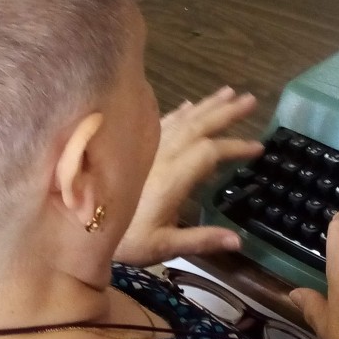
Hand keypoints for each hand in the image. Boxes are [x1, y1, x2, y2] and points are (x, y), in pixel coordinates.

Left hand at [114, 87, 262, 265]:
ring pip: (181, 119)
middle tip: (251, 100)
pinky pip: (162, 123)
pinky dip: (180, 112)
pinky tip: (191, 104)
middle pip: (197, 126)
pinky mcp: (135, 149)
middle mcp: (159, 156)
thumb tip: (238, 240)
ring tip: (229, 92)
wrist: (79, 231)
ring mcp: (147, 149)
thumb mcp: (163, 247)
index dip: (234, 146)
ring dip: (207, 105)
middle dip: (225, 112)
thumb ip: (201, 240)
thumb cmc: (124, 242)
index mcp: (170, 178)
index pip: (209, 152)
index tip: (258, 147)